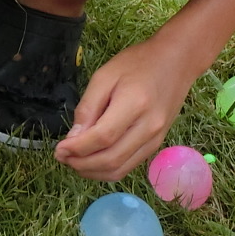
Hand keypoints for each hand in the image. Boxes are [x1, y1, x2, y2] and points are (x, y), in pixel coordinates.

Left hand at [55, 36, 194, 179]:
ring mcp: (155, 139)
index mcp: (134, 104)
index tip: (58, 149)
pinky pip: (128, 167)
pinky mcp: (156, 145)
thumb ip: (88, 107)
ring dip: (92, 172)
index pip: (102, 137)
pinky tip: (92, 162)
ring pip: (119, 169)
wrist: (176, 63)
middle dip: (81, 164)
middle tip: (62, 157)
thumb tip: (73, 138)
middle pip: (110, 159)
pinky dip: (106, 170)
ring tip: (74, 162)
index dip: (77, 148)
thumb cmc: (138, 63)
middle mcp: (148, 127)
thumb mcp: (104, 76)